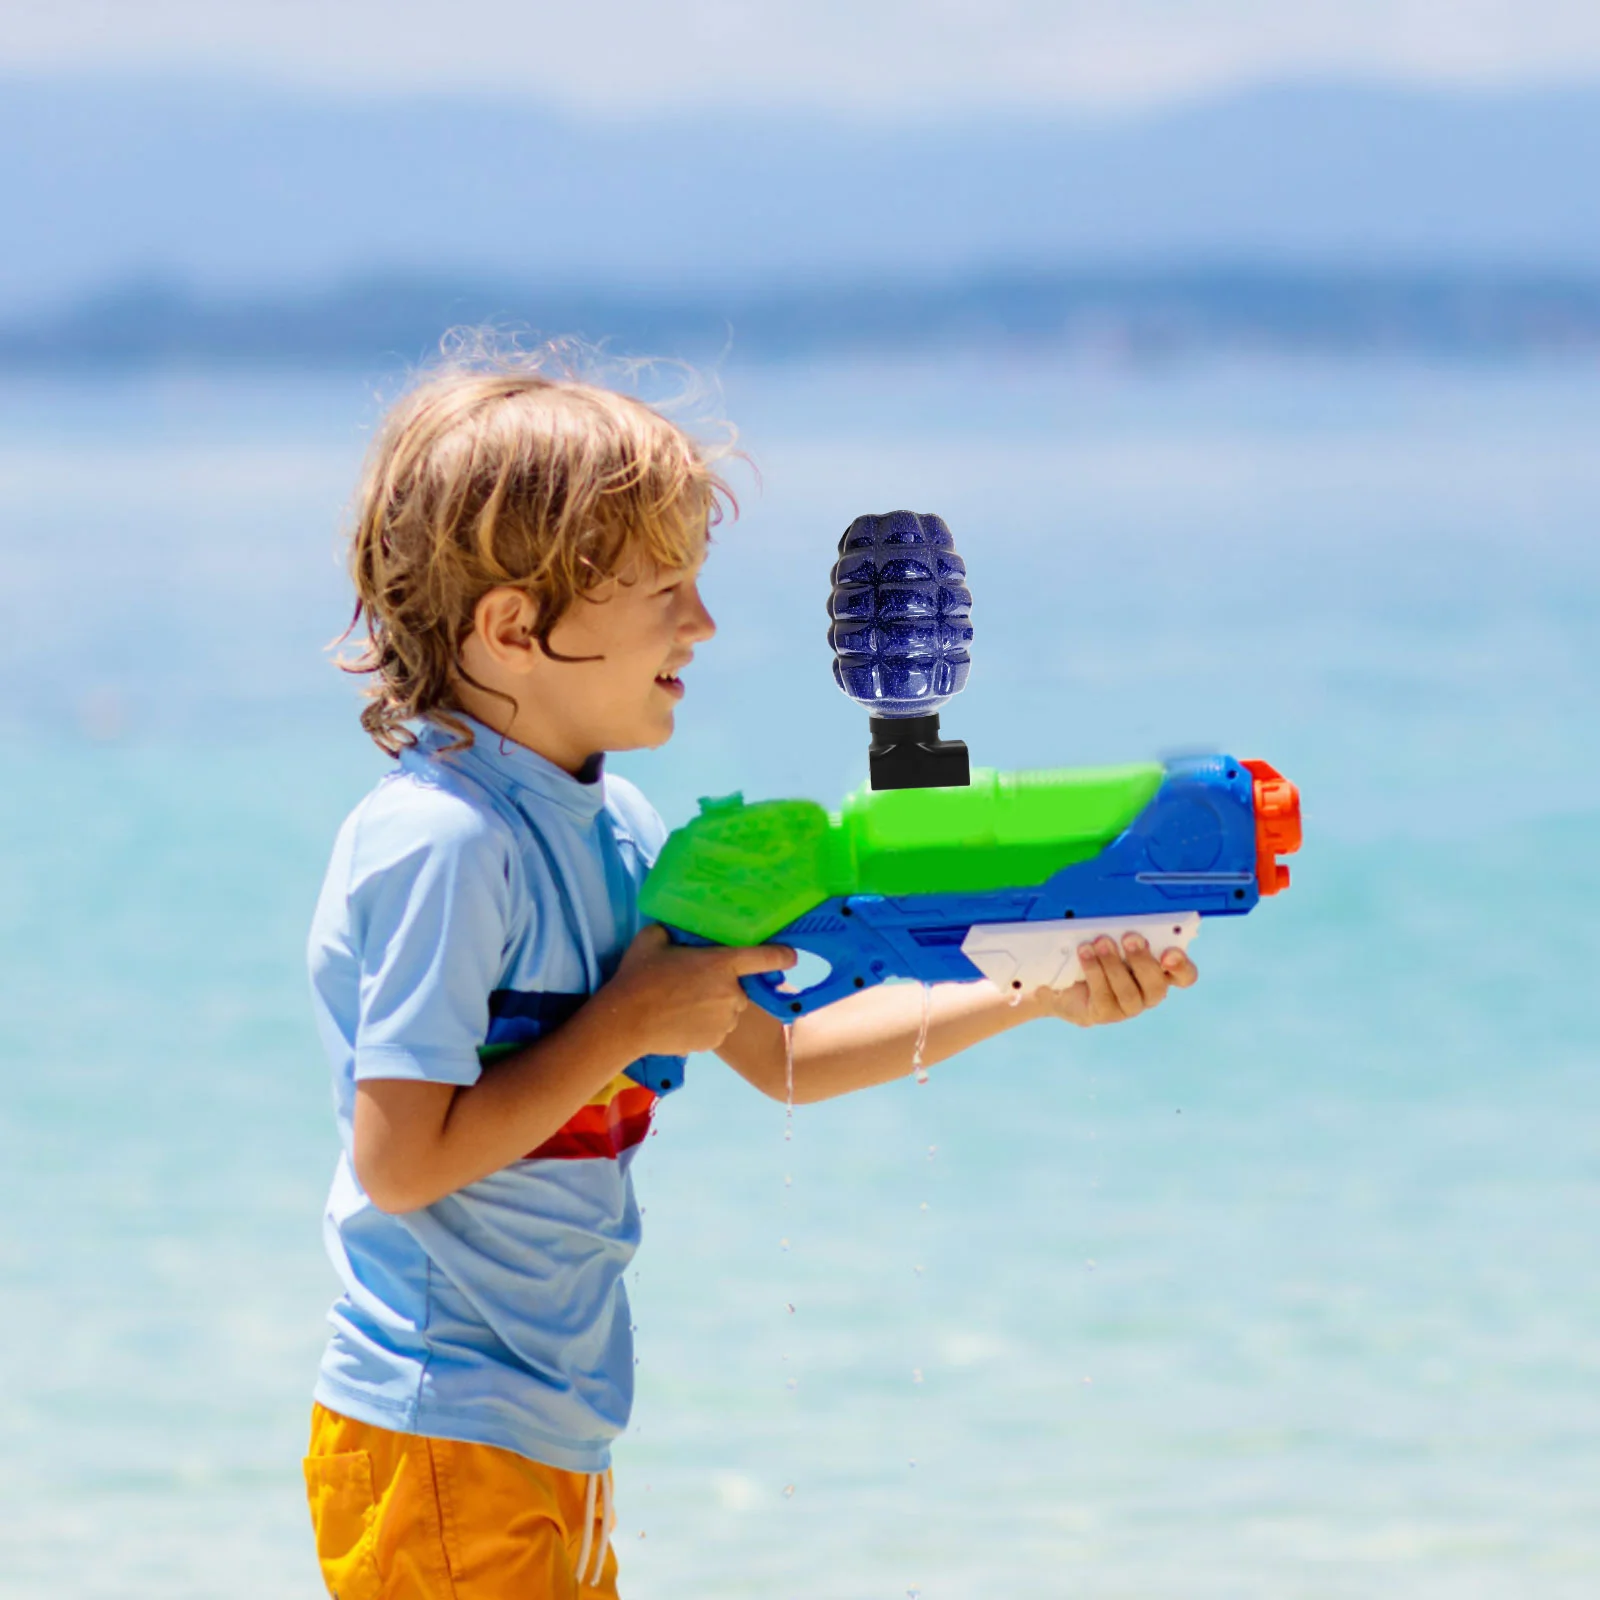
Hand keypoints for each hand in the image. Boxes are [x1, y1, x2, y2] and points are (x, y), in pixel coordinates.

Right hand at [603, 924, 796, 1055]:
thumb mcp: (653, 939)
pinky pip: (717, 1029)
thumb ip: (674, 932)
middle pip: (739, 987)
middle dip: (724, 985)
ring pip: (728, 1010)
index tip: (792, 956)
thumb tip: (677, 930)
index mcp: (722, 964)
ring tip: (684, 1004)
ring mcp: (725, 1020)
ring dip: (715, 1006)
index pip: (765, 958)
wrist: (625, 1022)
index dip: (782, 955)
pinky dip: (705, 1025)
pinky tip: (681, 1021)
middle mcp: (731, 993)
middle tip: (694, 984)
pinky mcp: (714, 1041)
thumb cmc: (639, 977)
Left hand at [1035, 933, 1197, 1027]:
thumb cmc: (1096, 949)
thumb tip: (1129, 921)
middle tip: (1129, 937)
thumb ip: (1128, 931)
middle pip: (1157, 986)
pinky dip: (1094, 971)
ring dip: (1114, 964)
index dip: (1181, 966)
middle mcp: (1148, 993)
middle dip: (1143, 960)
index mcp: (1159, 971)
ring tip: (1100, 942)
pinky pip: (1103, 996)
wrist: (1062, 975)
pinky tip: (1085, 954)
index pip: (1184, 975)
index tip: (1169, 952)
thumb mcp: (1114, 936)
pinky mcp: (1104, 1014)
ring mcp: (1127, 1007)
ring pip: (1129, 993)